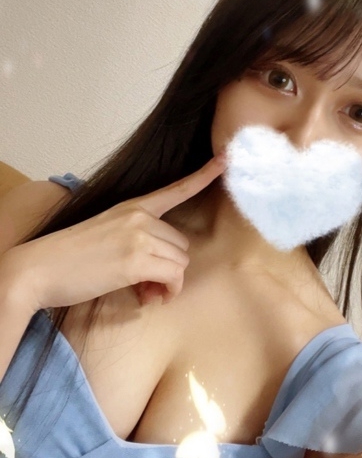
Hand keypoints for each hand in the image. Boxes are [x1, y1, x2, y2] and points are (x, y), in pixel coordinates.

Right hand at [4, 155, 225, 310]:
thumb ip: (137, 244)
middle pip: (182, 245)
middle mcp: (140, 216)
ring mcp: (139, 236)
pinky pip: (173, 277)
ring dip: (167, 283)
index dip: (204, 175)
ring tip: (145, 292)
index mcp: (133, 206)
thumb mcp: (106, 235)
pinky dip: (166, 292)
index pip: (175, 189)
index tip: (226, 160)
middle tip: (149, 285)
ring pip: (180, 263)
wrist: (38, 268)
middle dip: (170, 269)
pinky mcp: (136, 259)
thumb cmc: (71, 257)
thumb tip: (158, 277)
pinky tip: (148, 297)